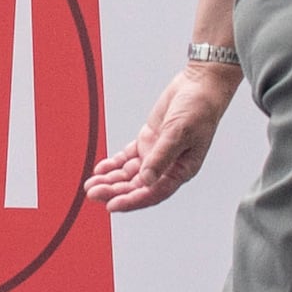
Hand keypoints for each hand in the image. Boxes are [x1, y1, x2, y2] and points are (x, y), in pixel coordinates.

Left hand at [86, 64, 240, 210]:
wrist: (199, 85)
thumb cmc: (200, 109)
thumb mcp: (178, 133)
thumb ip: (161, 157)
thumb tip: (146, 180)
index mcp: (181, 170)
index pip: (153, 192)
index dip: (132, 201)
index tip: (112, 206)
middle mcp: (167, 166)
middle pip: (137, 186)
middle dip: (114, 191)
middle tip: (93, 193)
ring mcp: (156, 154)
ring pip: (129, 174)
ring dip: (111, 180)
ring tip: (92, 184)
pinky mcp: (148, 141)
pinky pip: (127, 158)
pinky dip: (114, 164)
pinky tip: (101, 169)